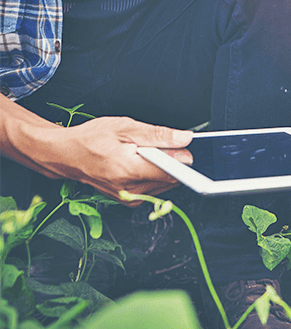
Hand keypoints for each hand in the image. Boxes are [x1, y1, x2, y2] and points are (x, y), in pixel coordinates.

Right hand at [43, 117, 192, 205]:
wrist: (65, 155)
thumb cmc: (90, 138)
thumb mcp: (125, 127)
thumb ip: (158, 135)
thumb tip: (185, 139)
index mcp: (128, 169)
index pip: (170, 171)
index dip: (183, 159)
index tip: (188, 148)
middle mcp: (129, 189)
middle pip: (170, 178)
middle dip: (173, 161)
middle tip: (160, 146)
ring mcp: (128, 197)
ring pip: (164, 184)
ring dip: (163, 168)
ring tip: (145, 153)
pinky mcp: (129, 201)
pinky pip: (154, 188)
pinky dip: (154, 175)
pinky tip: (141, 163)